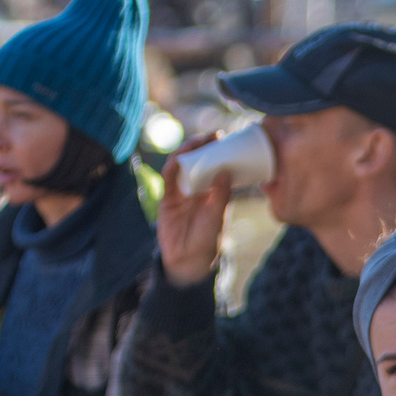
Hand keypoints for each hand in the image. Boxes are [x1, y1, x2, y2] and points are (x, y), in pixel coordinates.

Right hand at [158, 139, 232, 287]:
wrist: (188, 260)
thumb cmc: (207, 240)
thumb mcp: (217, 216)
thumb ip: (221, 195)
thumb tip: (226, 171)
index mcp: (214, 192)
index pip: (216, 166)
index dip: (218, 152)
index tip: (224, 138)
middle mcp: (198, 188)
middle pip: (198, 161)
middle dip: (203, 147)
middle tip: (211, 136)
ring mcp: (182, 191)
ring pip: (182, 166)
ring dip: (187, 152)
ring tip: (195, 143)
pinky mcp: (168, 198)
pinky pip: (169, 179)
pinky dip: (172, 168)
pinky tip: (178, 160)